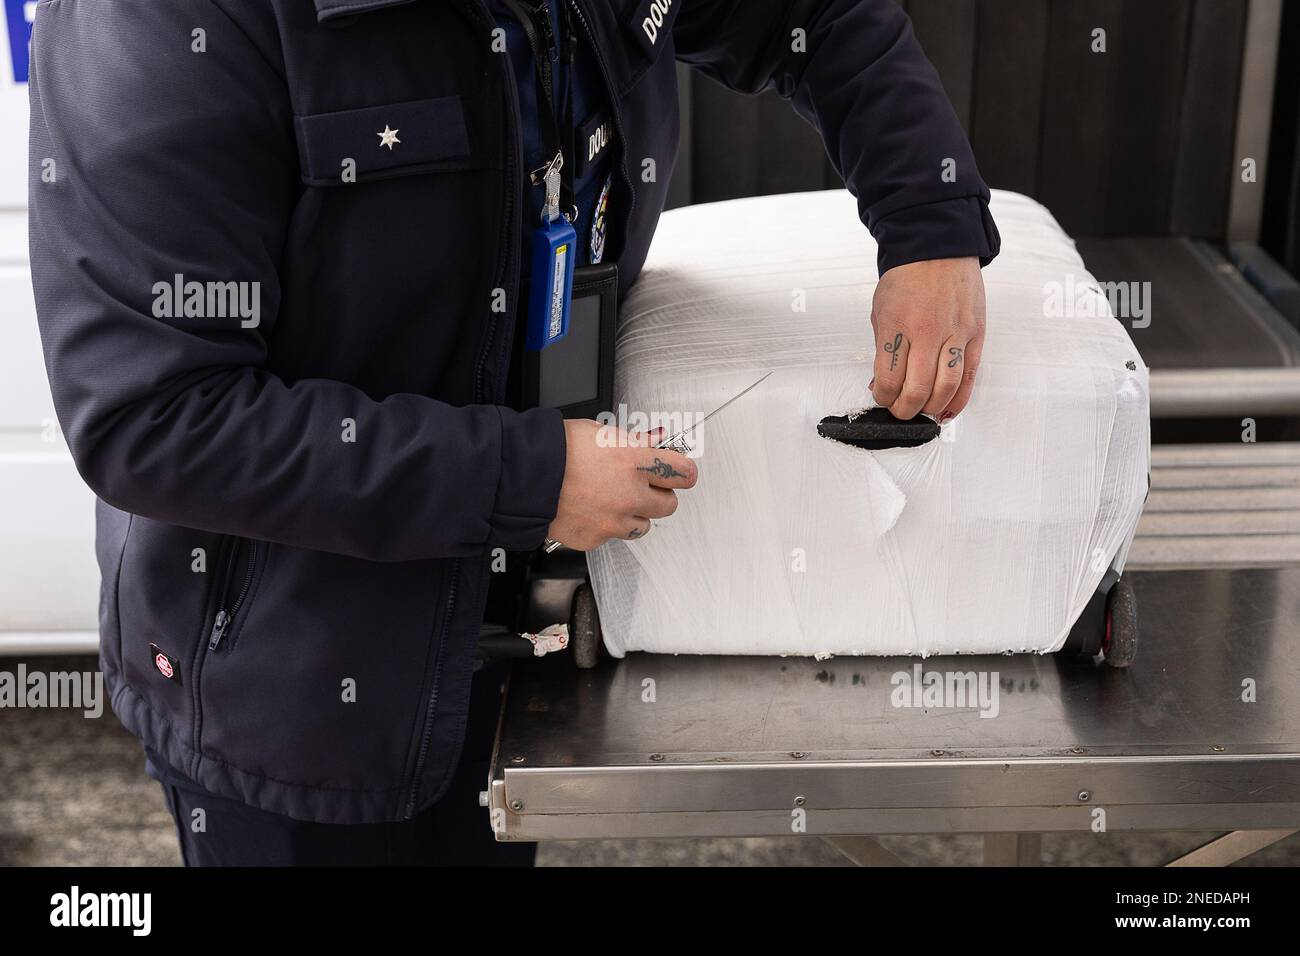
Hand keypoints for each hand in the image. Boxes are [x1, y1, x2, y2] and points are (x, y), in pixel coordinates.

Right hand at [546, 420, 696, 550]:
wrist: (522, 476)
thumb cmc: (555, 450)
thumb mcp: (599, 432)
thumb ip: (632, 442)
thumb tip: (651, 442)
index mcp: (636, 460)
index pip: (685, 474)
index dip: (681, 472)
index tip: (676, 472)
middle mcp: (630, 493)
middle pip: (669, 504)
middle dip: (658, 494)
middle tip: (641, 485)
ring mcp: (614, 520)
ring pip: (645, 525)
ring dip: (634, 514)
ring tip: (612, 500)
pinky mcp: (597, 538)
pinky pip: (613, 536)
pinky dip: (605, 526)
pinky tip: (591, 510)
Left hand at [869, 256, 985, 422]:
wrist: (938, 247)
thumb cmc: (907, 277)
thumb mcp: (881, 311)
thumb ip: (883, 349)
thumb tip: (882, 384)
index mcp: (898, 325)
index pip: (888, 379)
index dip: (883, 397)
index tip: (881, 398)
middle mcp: (928, 331)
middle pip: (918, 389)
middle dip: (905, 409)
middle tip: (900, 410)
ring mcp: (955, 333)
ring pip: (946, 388)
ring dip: (931, 407)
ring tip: (922, 410)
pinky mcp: (976, 334)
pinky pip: (970, 376)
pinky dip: (959, 399)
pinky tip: (948, 409)